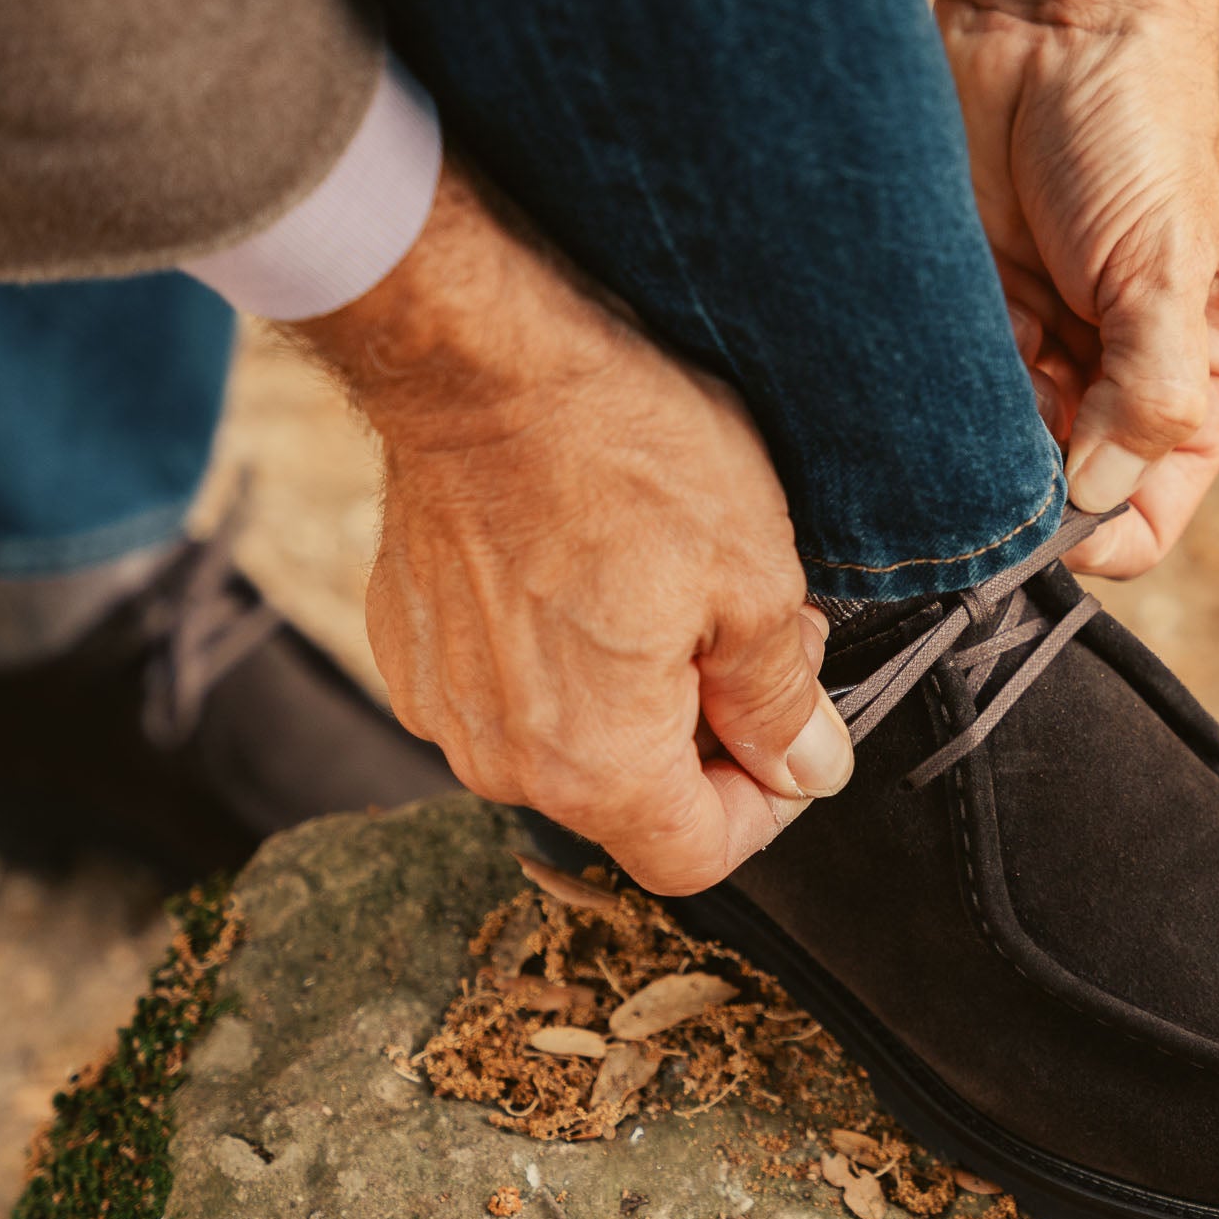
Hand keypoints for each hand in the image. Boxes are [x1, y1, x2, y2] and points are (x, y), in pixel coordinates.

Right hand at [292, 160, 851, 895]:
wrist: (478, 361)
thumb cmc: (619, 459)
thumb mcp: (753, 583)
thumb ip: (781, 705)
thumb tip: (808, 770)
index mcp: (595, 768)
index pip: (695, 857)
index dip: (763, 810)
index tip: (791, 740)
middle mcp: (502, 761)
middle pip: (633, 802)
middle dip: (709, 736)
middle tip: (754, 636)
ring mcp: (445, 707)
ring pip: (573, 744)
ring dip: (638, 696)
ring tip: (678, 592)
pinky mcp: (409, 649)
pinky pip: (510, 692)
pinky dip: (565, 661)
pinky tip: (596, 575)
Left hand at [935, 0, 1218, 577]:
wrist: (1055, 15)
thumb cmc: (1138, 132)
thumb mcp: (1164, 271)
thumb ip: (1149, 396)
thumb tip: (1092, 498)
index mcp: (1198, 394)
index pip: (1141, 526)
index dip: (1090, 536)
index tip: (1039, 503)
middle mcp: (1119, 394)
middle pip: (1057, 505)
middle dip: (1018, 487)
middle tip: (988, 419)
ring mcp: (1045, 363)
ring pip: (994, 463)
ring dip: (968, 440)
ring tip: (969, 361)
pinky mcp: (981, 326)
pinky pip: (947, 405)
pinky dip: (932, 397)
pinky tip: (934, 346)